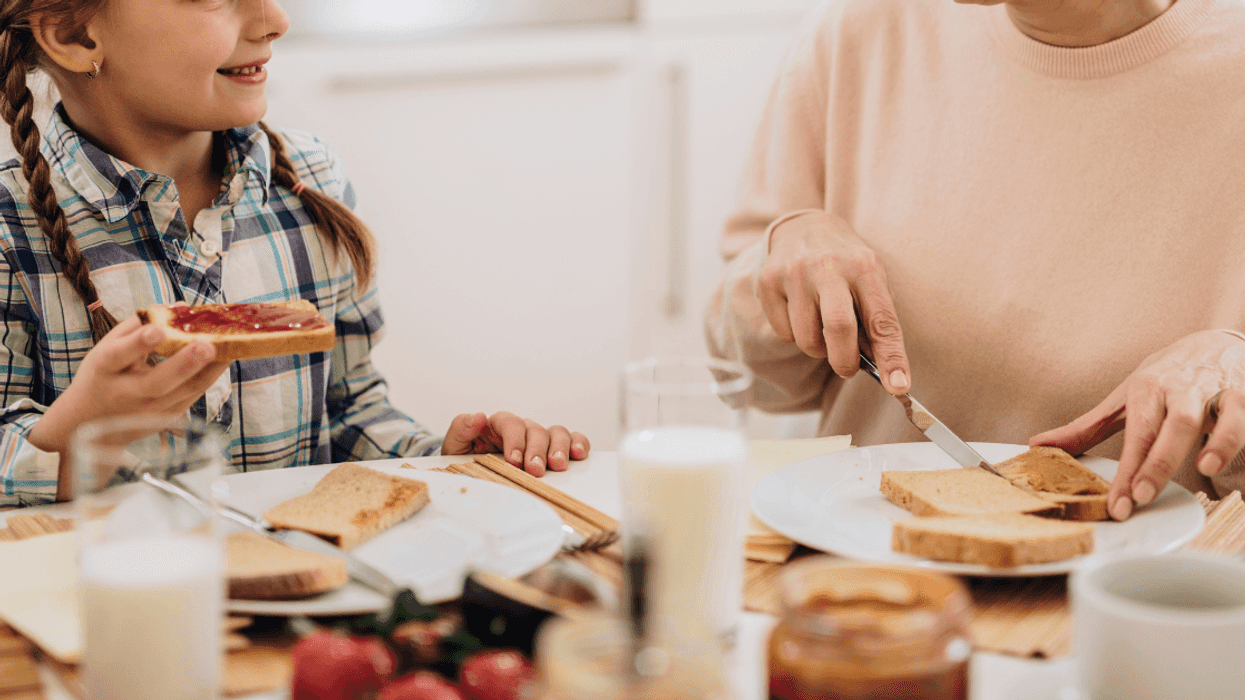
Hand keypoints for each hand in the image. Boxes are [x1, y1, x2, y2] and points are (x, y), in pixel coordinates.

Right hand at [31, 314, 229, 460]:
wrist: (91, 420)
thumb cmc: (104, 374)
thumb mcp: (108, 346)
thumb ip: (140, 324)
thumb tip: (181, 306)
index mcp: (105, 369)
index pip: (120, 355)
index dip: (139, 343)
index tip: (159, 329)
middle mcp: (127, 393)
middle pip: (158, 382)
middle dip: (184, 363)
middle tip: (207, 346)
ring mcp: (148, 410)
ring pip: (184, 392)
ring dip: (209, 369)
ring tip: (229, 347)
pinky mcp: (166, 418)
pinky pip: (193, 396)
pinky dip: (210, 377)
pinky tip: (225, 359)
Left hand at [440, 411, 589, 475]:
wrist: (472, 470)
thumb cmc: (466, 456)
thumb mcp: (455, 444)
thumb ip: (462, 428)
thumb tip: (478, 417)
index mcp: (498, 424)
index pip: (510, 424)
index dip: (515, 441)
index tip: (514, 460)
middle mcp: (522, 428)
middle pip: (535, 430)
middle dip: (537, 450)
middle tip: (536, 469)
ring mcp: (539, 438)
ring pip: (556, 433)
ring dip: (559, 448)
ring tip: (558, 465)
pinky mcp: (552, 448)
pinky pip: (571, 439)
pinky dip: (578, 444)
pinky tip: (579, 454)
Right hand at [758, 211, 910, 392]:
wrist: (803, 227)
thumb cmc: (845, 264)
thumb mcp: (870, 280)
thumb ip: (876, 320)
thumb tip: (884, 371)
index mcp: (864, 266)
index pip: (881, 320)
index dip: (892, 357)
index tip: (898, 386)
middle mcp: (829, 266)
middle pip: (838, 330)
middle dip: (845, 362)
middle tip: (847, 369)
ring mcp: (795, 273)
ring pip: (807, 339)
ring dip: (818, 348)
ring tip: (821, 328)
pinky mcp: (768, 282)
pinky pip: (784, 332)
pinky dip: (795, 334)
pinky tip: (799, 312)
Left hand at [1030, 330, 1244, 520]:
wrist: (1212, 342)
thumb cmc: (1163, 378)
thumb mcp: (1124, 399)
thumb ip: (1086, 427)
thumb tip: (1036, 444)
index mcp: (1146, 390)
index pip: (1135, 434)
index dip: (1126, 473)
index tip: (1117, 505)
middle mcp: (1180, 389)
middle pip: (1171, 426)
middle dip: (1157, 462)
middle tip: (1142, 497)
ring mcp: (1214, 391)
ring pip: (1216, 416)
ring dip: (1214, 441)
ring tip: (1201, 470)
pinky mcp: (1244, 394)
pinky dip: (1236, 437)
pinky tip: (1225, 459)